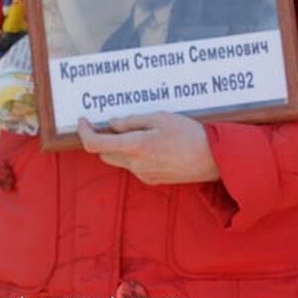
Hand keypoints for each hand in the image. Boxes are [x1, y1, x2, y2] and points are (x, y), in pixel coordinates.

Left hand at [77, 112, 219, 184]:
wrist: (212, 159)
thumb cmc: (190, 135)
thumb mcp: (161, 118)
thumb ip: (132, 121)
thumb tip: (112, 124)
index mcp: (135, 147)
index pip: (95, 144)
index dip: (84, 132)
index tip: (85, 120)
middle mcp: (135, 165)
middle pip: (104, 154)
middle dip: (102, 139)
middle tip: (112, 124)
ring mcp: (143, 174)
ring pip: (120, 160)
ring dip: (120, 147)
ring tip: (140, 131)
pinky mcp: (153, 179)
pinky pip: (134, 166)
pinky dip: (135, 154)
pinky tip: (154, 144)